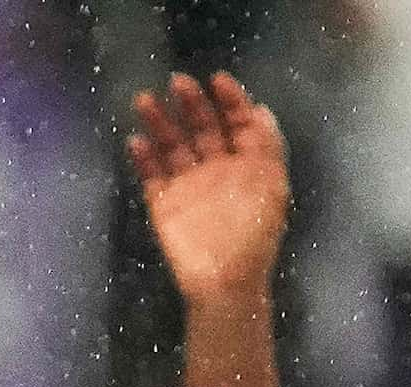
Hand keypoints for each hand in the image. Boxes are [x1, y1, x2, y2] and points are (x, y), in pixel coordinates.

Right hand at [129, 71, 291, 304]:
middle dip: (192, 104)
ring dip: (160, 122)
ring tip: (145, 100)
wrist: (225, 282)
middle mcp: (216, 169)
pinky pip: (151, 175)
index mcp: (245, 165)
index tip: (217, 80)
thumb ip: (268, 146)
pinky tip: (136, 141)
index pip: (238, 122)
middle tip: (178, 83)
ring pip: (172, 145)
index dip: (230, 100)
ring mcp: (188, 186)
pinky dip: (143, 158)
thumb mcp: (273, 187)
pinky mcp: (164, 205)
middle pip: (202, 127)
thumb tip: (261, 109)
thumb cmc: (254, 236)